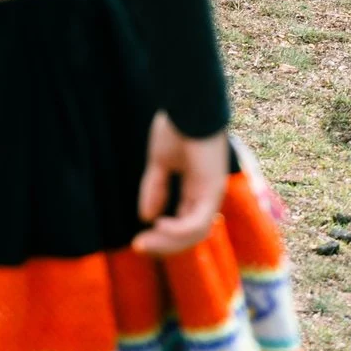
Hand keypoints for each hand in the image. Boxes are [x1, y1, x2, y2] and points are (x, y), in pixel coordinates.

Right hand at [132, 112, 228, 255]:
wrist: (188, 104)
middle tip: (139, 246)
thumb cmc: (177, 126)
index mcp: (197, 188)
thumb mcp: (160, 162)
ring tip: (145, 240)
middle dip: (163, 244)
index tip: (138, 240)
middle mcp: (207, 194)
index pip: (184, 224)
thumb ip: (155, 189)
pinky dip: (178, 230)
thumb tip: (146, 217)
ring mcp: (212, 192)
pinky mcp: (212, 188)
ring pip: (195, 234)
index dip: (162, 237)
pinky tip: (159, 224)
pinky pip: (197, 222)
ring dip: (168, 242)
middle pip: (190, 235)